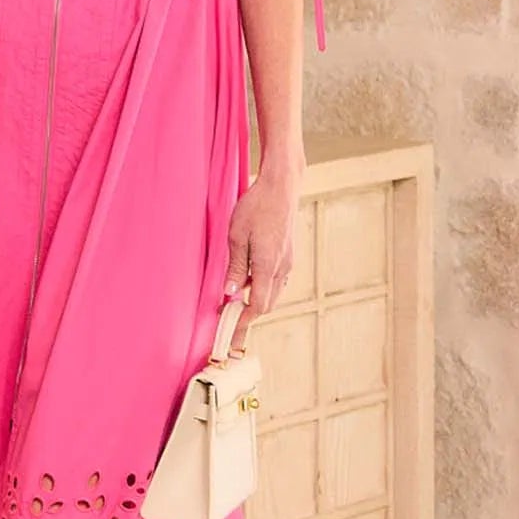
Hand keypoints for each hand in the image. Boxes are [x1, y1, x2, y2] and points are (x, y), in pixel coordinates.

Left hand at [223, 171, 297, 353]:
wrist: (281, 187)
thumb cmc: (256, 207)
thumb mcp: (236, 237)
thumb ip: (235, 267)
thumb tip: (231, 292)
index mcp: (268, 266)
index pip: (258, 306)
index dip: (244, 321)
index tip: (230, 332)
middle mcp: (282, 268)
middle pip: (267, 304)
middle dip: (249, 316)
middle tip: (230, 326)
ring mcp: (287, 262)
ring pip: (273, 293)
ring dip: (256, 301)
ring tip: (235, 305)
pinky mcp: (287, 255)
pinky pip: (276, 280)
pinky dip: (262, 288)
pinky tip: (248, 281)